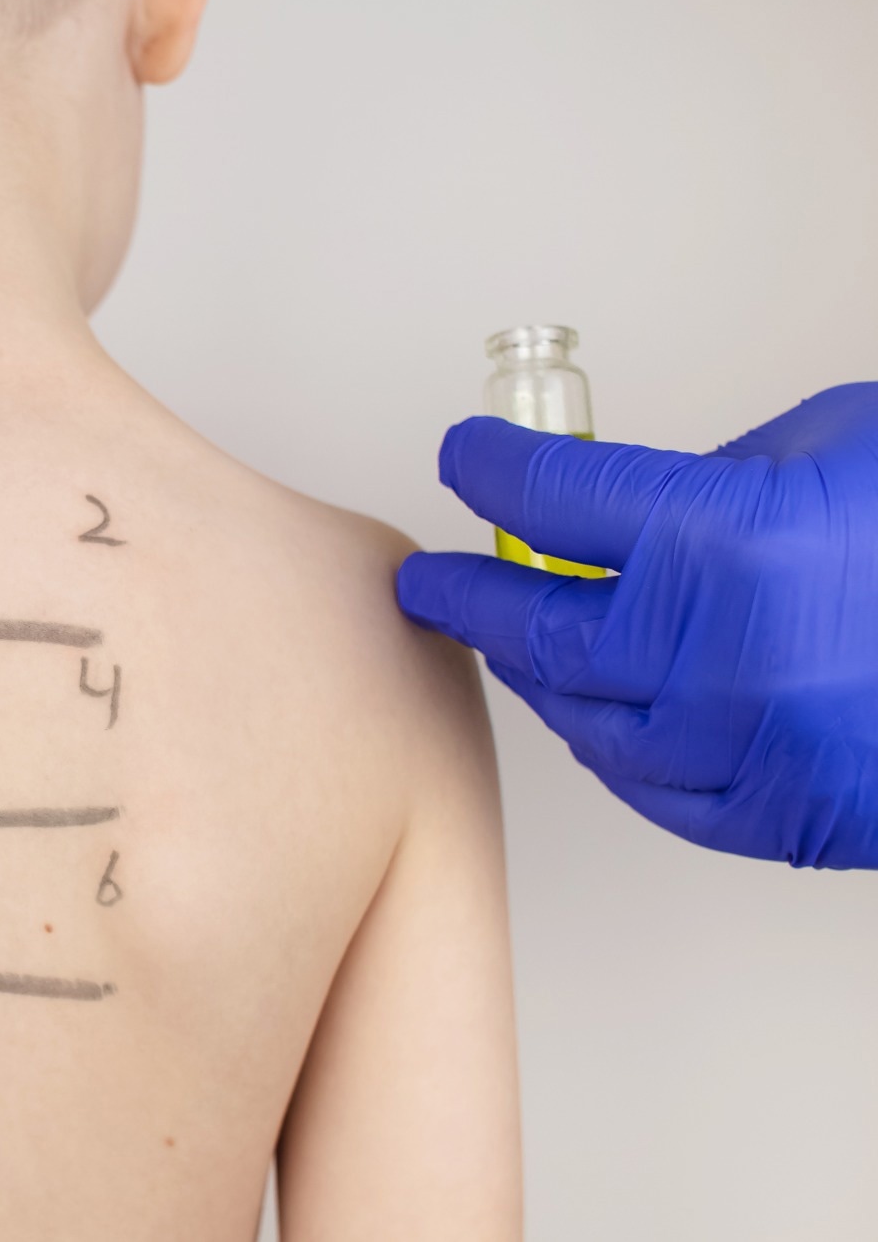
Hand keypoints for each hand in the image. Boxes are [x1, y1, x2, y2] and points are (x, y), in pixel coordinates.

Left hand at [397, 384, 877, 868]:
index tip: (466, 456)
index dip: (491, 467)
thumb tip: (628, 508)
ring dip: (538, 675)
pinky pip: (658, 791)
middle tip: (431, 580)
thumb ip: (715, 477)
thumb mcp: (835, 448)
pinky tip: (597, 719)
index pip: (549, 494)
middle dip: (470, 595)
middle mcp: (716, 654)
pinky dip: (617, 749)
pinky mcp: (790, 816)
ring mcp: (751, 747)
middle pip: (535, 623)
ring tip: (511, 641)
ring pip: (583, 717)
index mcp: (721, 538)